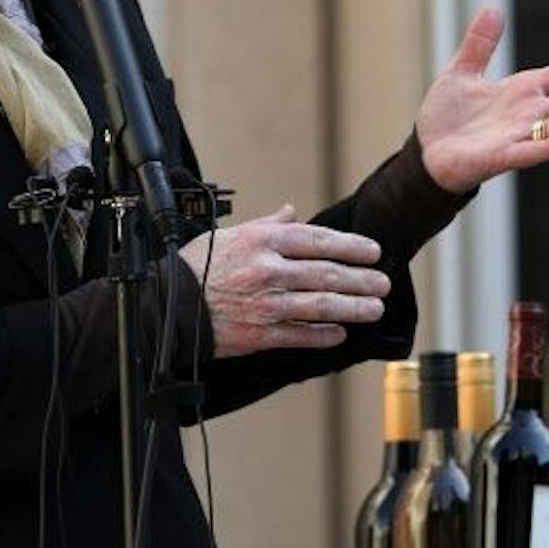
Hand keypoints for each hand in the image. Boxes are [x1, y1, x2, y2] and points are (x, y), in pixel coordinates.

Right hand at [178, 205, 391, 358]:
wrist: (165, 306)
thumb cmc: (195, 267)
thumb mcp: (229, 234)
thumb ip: (266, 225)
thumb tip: (291, 212)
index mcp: (262, 242)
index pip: (318, 241)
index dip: (351, 247)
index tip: (373, 252)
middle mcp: (267, 271)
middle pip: (327, 275)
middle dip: (361, 280)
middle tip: (383, 283)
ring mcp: (265, 305)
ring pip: (320, 307)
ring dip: (353, 308)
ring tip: (374, 309)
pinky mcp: (259, 334)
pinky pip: (300, 335)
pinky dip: (323, 335)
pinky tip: (340, 333)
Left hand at [415, 6, 548, 193]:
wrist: (426, 154)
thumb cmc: (447, 117)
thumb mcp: (461, 72)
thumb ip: (480, 44)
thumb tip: (494, 7)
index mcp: (526, 90)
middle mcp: (531, 114)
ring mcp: (518, 136)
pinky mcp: (497, 158)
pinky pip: (526, 152)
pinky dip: (545, 147)